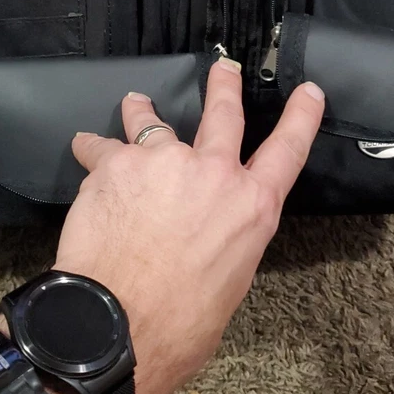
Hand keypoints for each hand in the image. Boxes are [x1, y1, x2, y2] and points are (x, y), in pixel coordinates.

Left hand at [55, 58, 324, 393]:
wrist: (118, 325)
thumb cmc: (179, 324)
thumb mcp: (228, 282)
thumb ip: (224, 240)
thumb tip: (206, 231)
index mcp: (252, 208)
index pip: (288, 150)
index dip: (301, 117)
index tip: (308, 91)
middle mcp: (214, 174)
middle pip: (224, 114)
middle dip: (223, 87)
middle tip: (222, 68)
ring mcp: (165, 161)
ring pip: (154, 122)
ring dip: (143, 111)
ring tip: (136, 102)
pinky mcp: (118, 163)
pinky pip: (101, 146)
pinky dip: (92, 147)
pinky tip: (84, 147)